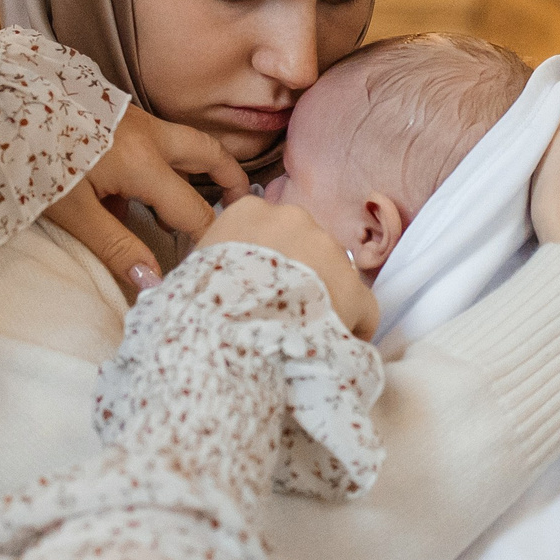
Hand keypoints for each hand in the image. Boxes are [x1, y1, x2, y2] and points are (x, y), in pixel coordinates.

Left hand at [46, 107, 247, 295]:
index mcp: (145, 163)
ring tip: (195, 207)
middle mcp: (151, 137)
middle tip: (242, 209)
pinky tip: (140, 193)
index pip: (193, 210)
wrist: (7, 101)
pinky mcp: (119, 116)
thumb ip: (116, 247)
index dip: (206, 240)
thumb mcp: (72, 212)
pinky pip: (158, 142)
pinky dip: (166, 165)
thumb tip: (154, 282)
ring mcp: (137, 121)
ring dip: (199, 171)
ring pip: (186, 143)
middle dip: (231, 180)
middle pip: (209, 154)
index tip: (211, 264)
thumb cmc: (36, 158)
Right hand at [198, 195, 380, 340]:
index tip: (262, 284)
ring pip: (334, 274)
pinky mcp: (355, 291)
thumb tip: (223, 277)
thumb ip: (219, 259)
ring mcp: (329, 252)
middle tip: (283, 309)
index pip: (269, 228)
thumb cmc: (198, 307)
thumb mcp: (195, 270)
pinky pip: (363, 308)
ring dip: (324, 296)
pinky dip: (352, 326)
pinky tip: (333, 347)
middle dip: (301, 274)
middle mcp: (295, 220)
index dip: (269, 259)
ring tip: (303, 332)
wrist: (223, 336)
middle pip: (306, 247)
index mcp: (250, 212)